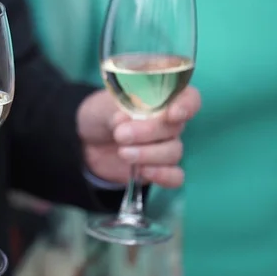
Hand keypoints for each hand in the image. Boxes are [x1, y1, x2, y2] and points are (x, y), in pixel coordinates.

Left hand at [77, 87, 200, 187]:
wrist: (87, 141)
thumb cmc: (102, 114)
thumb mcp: (106, 105)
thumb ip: (118, 110)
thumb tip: (125, 119)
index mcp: (162, 99)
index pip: (189, 99)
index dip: (186, 106)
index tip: (171, 114)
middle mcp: (169, 123)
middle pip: (176, 128)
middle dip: (148, 132)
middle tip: (120, 135)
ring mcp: (165, 146)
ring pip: (173, 152)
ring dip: (148, 154)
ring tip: (122, 152)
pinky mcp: (159, 169)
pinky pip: (175, 176)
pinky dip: (163, 175)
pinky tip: (143, 171)